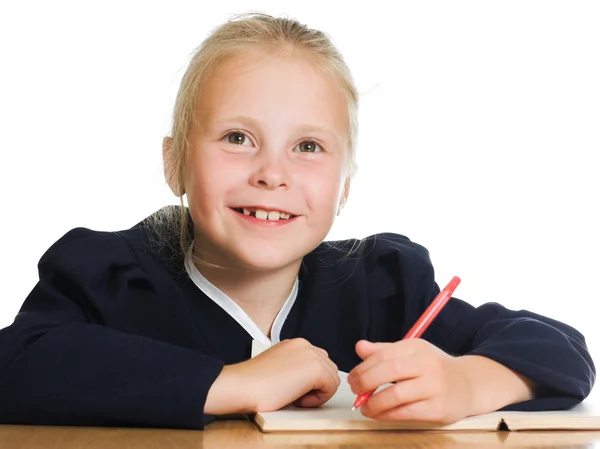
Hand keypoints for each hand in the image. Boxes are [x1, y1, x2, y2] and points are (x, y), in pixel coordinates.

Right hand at [205, 338, 339, 414]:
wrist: (244, 386)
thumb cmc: (253, 382)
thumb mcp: (279, 367)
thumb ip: (295, 367)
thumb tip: (308, 379)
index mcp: (296, 344)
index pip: (318, 360)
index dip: (311, 380)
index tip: (295, 388)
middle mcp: (305, 345)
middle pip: (328, 367)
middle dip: (317, 384)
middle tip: (296, 394)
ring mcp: (311, 355)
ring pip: (332, 378)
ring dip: (317, 391)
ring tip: (295, 396)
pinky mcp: (316, 369)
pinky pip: (331, 388)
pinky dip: (317, 399)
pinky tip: (297, 399)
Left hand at [347, 339, 473, 423]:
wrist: (468, 385)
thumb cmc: (433, 368)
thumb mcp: (411, 353)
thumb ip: (384, 350)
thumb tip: (359, 347)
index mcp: (417, 347)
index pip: (383, 354)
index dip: (363, 367)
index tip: (353, 377)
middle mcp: (427, 364)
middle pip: (388, 371)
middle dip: (365, 382)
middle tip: (355, 390)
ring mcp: (434, 387)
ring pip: (395, 395)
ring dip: (374, 403)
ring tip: (364, 406)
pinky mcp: (438, 409)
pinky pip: (405, 413)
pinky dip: (386, 415)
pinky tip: (378, 414)